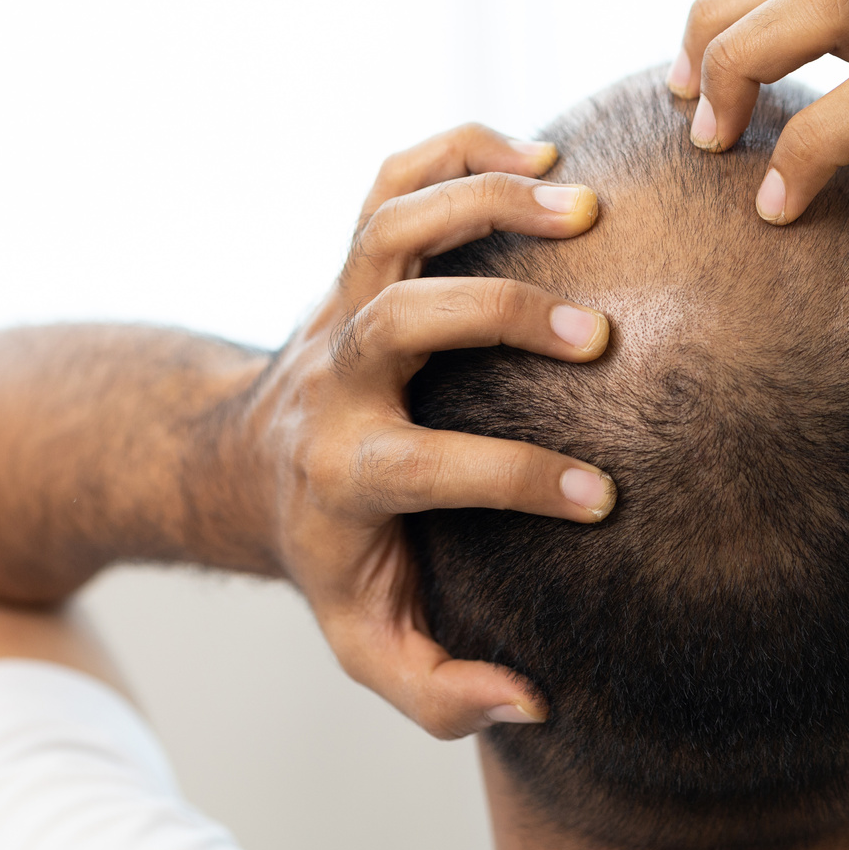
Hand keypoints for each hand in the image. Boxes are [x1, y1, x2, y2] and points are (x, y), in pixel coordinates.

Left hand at [237, 125, 615, 738]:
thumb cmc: (332, 552)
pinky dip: (460, 147)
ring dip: (484, 200)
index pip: (423, 467)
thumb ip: (436, 688)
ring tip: (584, 205)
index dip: (515, 481)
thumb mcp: (366, 637)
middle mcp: (339, 375)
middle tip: (598, 337)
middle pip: (399, 319)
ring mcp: (342, 299)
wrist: (246, 461)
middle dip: (498, 318)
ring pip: (393, 223)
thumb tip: (529, 702)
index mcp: (343, 471)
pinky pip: (395, 176)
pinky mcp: (356, 254)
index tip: (602, 497)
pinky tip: (543, 155)